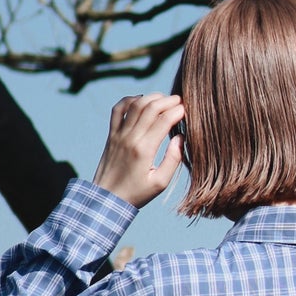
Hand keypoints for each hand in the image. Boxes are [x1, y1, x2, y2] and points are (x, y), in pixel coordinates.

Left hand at [93, 93, 184, 207]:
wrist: (107, 198)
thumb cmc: (136, 193)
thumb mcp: (160, 183)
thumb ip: (173, 160)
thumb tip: (180, 137)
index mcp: (144, 150)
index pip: (164, 120)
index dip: (178, 111)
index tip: (187, 110)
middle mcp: (131, 138)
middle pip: (151, 107)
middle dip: (168, 100)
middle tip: (179, 101)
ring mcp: (119, 134)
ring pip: (136, 104)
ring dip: (152, 97)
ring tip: (164, 100)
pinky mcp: (112, 134)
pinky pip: (118, 109)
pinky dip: (130, 100)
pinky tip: (141, 101)